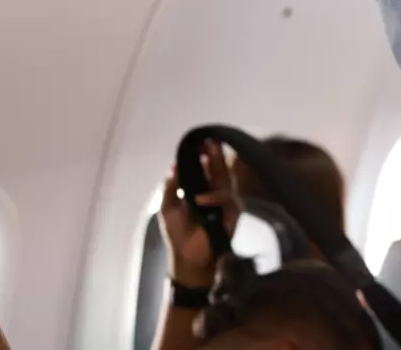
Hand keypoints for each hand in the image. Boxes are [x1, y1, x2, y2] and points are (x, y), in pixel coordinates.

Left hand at [158, 141, 239, 287]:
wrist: (188, 259)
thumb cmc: (178, 235)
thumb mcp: (167, 209)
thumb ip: (170, 188)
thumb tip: (172, 167)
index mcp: (200, 191)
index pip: (204, 170)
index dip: (202, 156)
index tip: (199, 143)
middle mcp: (215, 194)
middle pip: (217, 169)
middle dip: (214, 155)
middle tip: (210, 141)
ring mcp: (225, 203)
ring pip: (225, 179)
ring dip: (218, 165)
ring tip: (210, 153)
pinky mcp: (232, 214)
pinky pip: (226, 200)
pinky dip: (213, 198)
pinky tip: (200, 199)